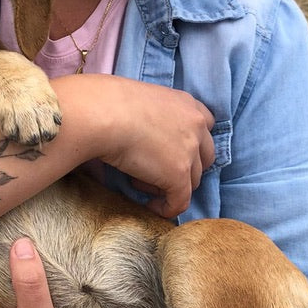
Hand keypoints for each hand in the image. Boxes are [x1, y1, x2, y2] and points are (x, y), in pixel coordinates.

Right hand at [92, 78, 214, 217]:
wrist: (103, 113)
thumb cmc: (108, 104)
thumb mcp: (140, 100)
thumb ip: (152, 116)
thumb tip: (138, 134)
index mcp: (186, 103)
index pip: (204, 126)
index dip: (191, 143)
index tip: (171, 151)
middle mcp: (195, 125)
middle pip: (204, 156)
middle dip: (186, 167)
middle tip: (156, 171)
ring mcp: (190, 151)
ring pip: (192, 180)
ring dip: (170, 184)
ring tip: (141, 182)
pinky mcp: (179, 175)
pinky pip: (180, 201)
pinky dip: (167, 207)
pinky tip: (150, 206)